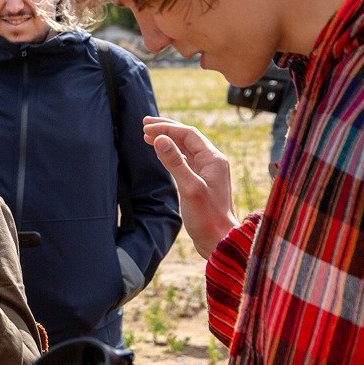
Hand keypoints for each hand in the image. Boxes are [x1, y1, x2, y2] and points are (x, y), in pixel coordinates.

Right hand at [142, 116, 237, 257]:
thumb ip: (174, 163)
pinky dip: (170, 153)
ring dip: (167, 140)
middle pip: (187, 138)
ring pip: (185, 148)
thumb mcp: (189, 188)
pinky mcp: (200, 182)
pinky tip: (160, 152)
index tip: (145, 129)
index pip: (188, 135)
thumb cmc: (207, 217)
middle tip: (144, 124)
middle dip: (166, 129)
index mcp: (213, 160)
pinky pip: (184, 160)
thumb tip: (160, 139)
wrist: (219, 240)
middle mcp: (212, 162)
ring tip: (147, 135)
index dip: (166, 128)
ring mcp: (207, 172)